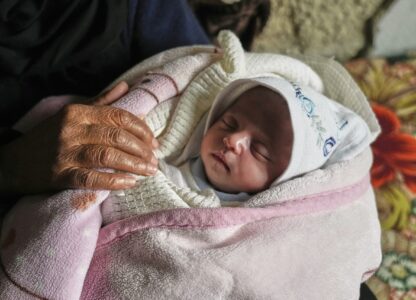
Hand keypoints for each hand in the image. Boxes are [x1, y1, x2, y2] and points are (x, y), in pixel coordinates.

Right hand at [0, 82, 158, 193]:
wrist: (11, 162)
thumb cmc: (48, 138)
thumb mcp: (72, 114)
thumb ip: (101, 102)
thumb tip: (125, 86)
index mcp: (77, 112)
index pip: (119, 116)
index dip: (142, 130)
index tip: (154, 142)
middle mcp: (71, 129)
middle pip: (117, 136)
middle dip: (142, 149)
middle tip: (155, 161)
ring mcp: (64, 152)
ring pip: (108, 156)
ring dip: (134, 165)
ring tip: (149, 172)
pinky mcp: (58, 175)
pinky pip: (92, 178)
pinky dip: (114, 181)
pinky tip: (129, 183)